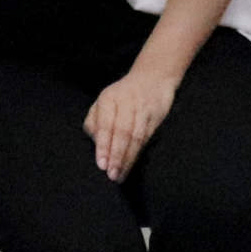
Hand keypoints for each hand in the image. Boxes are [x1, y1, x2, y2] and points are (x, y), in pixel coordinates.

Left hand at [85, 65, 179, 180]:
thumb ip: (94, 121)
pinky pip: (146, 137)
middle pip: (122, 132)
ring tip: (120, 175)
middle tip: (111, 174)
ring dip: (128, 158)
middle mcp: (127, 102)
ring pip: (136, 137)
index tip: (101, 164)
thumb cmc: (122, 95)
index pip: (106, 124)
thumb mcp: (103, 102)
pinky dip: (138, 153)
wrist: (154, 76)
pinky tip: (131, 165)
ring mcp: (143, 108)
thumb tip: (95, 143)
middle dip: (116, 155)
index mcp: (109, 98)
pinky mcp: (156, 116)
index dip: (103, 145)